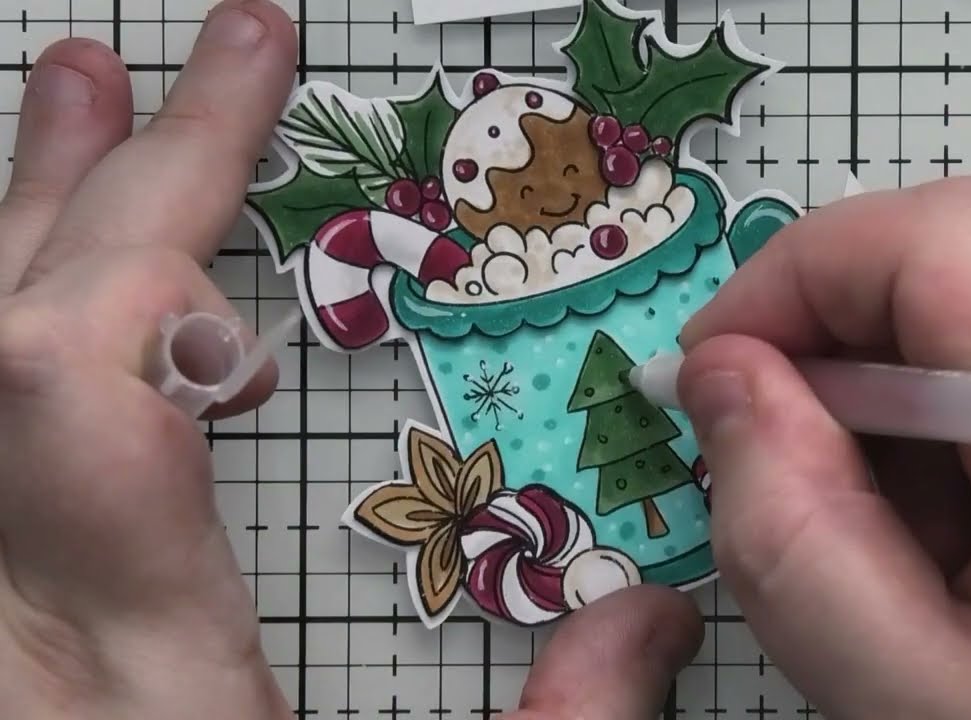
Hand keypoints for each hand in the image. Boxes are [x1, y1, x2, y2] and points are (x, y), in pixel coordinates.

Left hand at [0, 2, 699, 717]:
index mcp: (118, 651)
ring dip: (8, 239)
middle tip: (111, 64)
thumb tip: (657, 625)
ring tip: (61, 119)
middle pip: (2, 343)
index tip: (242, 54)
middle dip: (72, 179)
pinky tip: (25, 317)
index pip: (101, 347)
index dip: (168, 179)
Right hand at [678, 177, 970, 718]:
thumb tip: (724, 376)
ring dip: (913, 346)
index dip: (800, 273)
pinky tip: (968, 492)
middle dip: (848, 304)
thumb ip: (788, 534)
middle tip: (778, 414)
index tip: (719, 362)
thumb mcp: (905, 698)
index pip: (946, 244)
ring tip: (881, 477)